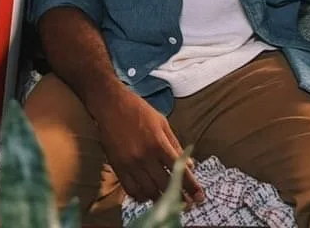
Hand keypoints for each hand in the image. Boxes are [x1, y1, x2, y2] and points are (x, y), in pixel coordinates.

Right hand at [89, 88, 204, 205]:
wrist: (110, 105)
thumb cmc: (138, 110)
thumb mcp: (162, 123)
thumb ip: (175, 145)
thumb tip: (189, 165)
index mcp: (159, 144)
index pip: (180, 171)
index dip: (192, 186)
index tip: (199, 197)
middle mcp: (145, 156)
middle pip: (165, 185)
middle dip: (179, 197)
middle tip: (187, 204)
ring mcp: (130, 163)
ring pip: (148, 191)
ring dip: (161, 199)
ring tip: (168, 202)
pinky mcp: (117, 166)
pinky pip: (130, 189)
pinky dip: (140, 196)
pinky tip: (147, 196)